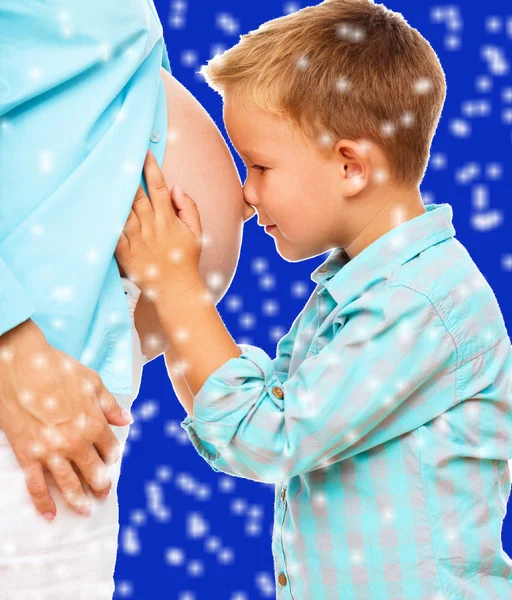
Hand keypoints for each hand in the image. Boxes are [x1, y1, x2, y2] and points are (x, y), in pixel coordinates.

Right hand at [0, 319, 132, 519]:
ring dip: (78, 500)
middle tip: (103, 494)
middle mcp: (75, 442)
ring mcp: (50, 452)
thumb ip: (109, 405)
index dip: (112, 457)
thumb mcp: (92, 382)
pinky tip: (50, 515)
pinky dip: (43, 503)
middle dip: (100, 485)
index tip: (111, 460)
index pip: (110, 450)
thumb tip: (126, 420)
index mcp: (93, 423)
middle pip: (93, 472)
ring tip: (85, 511)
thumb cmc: (58, 369)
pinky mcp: (28, 455)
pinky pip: (36, 486)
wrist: (22, 365)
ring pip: (68, 485)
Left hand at [115, 149, 203, 301]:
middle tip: (117, 155)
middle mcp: (151, 225)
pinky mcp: (124, 252)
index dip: (150, 167)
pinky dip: (104, 219)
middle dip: (127, 173)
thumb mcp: (197, 232)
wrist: (176, 288)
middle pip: (136, 193)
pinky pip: (112, 232)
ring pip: (122, 209)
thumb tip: (177, 187)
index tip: (142, 151)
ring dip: (114, 191)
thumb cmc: (186, 259)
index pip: (158, 186)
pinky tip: (95, 205)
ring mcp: (136, 238)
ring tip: (102, 174)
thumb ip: (188, 207)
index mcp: (168, 219)